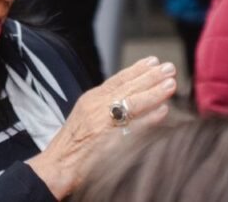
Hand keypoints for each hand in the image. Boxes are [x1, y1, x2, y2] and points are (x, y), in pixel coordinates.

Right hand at [28, 56, 176, 197]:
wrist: (57, 166)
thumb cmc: (72, 143)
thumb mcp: (86, 113)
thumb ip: (105, 102)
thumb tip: (131, 92)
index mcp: (92, 98)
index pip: (118, 79)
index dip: (137, 69)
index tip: (154, 61)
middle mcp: (97, 107)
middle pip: (128, 88)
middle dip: (151, 77)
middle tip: (170, 68)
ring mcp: (102, 124)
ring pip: (132, 103)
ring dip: (154, 93)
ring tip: (171, 84)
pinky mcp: (108, 142)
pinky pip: (133, 127)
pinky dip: (149, 119)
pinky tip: (163, 111)